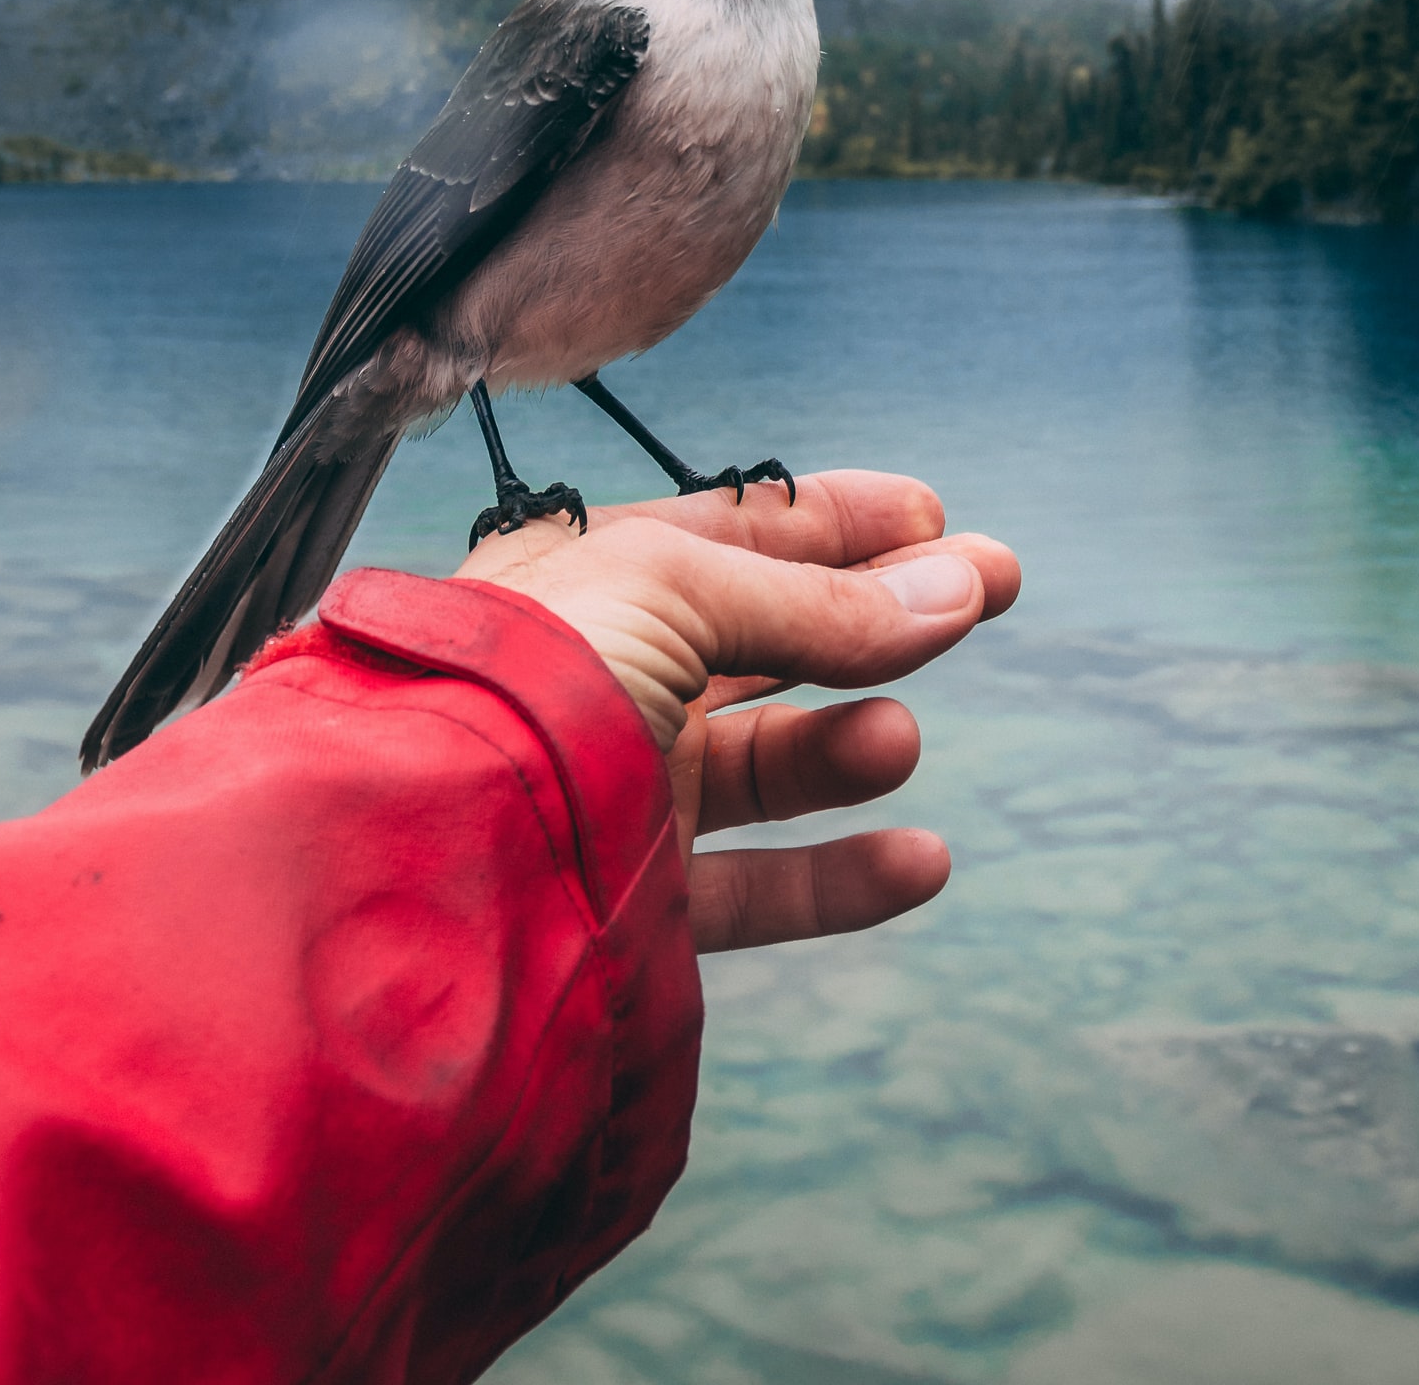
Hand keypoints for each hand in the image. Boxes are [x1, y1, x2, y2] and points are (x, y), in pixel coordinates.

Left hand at [457, 471, 1018, 954]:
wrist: (427, 848)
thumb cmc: (525, 678)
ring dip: (848, 743)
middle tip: (991, 589)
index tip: (932, 517)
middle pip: (769, 636)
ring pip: (766, 760)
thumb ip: (818, 602)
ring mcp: (619, 789)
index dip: (835, 521)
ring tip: (898, 736)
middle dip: (881, 612)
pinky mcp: (635, 901)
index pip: (730, 533)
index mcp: (588, 579)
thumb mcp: (673, 589)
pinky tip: (918, 860)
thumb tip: (956, 584)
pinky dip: (843, 877)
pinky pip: (759, 889)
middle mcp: (603, 676)